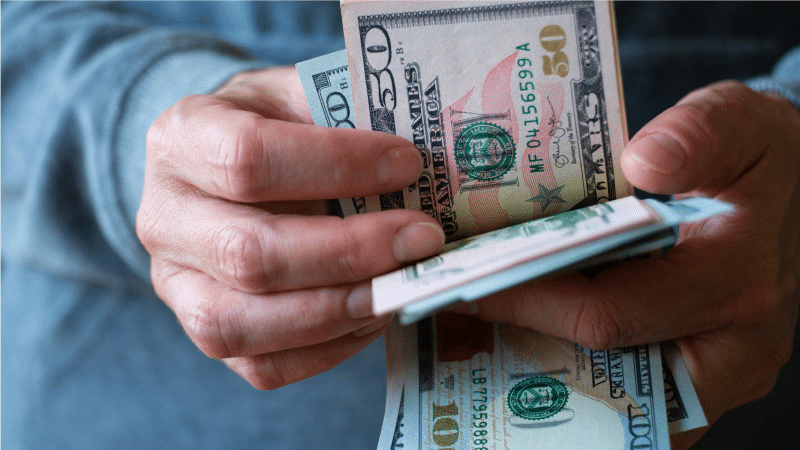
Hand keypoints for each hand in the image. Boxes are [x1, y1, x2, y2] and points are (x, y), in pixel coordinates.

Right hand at [136, 67, 443, 388]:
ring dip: (339, 311)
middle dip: (349, 253)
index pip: (247, 159)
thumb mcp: (299, 96)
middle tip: (421, 239)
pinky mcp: (204, 330)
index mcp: (182, 140)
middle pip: (249, 254)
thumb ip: (344, 115)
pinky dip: (328, 350)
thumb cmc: (275, 129)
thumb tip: (420, 162)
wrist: (226, 167)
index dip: (335, 165)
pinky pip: (262, 365)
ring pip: (243, 324)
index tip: (406, 165)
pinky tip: (373, 316)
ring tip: (400, 286)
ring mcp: (175, 284)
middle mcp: (164, 218)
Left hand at [455, 81, 799, 446]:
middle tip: (454, 310)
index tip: (466, 280)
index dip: (528, 300)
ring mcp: (716, 375)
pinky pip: (625, 395)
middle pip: (598, 361)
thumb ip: (699, 134)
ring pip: (609, 393)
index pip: (608, 313)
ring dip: (535, 365)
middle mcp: (732, 352)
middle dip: (518, 334)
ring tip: (472, 331)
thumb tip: (644, 162)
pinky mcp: (697, 381)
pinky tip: (518, 340)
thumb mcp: (740, 125)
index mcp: (736, 285)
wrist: (798, 198)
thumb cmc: (759, 160)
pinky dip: (571, 373)